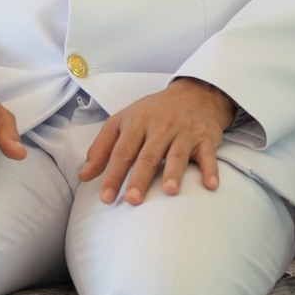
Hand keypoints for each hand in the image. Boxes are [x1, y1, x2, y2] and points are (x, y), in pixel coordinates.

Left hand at [78, 77, 234, 205]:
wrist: (194, 93)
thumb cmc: (153, 112)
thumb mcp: (123, 121)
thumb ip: (102, 148)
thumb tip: (84, 176)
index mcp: (137, 121)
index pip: (122, 152)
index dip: (113, 175)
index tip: (106, 198)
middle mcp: (160, 126)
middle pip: (148, 155)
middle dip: (140, 178)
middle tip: (133, 200)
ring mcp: (184, 132)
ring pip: (177, 154)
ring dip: (174, 172)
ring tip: (169, 191)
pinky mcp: (205, 138)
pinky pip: (208, 155)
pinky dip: (210, 170)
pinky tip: (210, 185)